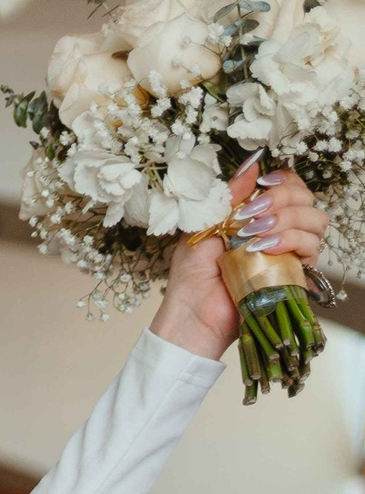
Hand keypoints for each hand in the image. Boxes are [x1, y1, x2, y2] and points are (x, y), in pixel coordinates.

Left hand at [150, 164, 326, 359]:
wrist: (191, 315)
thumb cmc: (191, 276)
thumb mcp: (204, 226)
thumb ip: (229, 196)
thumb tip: (252, 165)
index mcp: (257, 216)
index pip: (289, 186)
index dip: (283, 180)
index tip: (263, 184)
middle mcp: (277, 230)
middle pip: (306, 198)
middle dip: (282, 198)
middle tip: (252, 214)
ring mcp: (288, 252)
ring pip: (315, 220)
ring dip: (287, 219)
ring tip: (254, 234)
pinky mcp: (294, 273)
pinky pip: (312, 247)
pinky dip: (291, 240)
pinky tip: (266, 247)